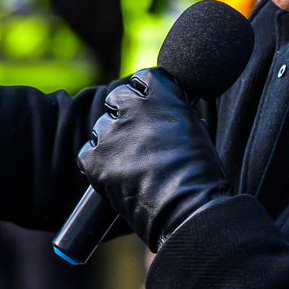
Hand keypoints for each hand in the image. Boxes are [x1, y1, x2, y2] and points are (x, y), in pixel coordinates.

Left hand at [78, 68, 228, 252]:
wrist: (188, 209)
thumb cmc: (201, 173)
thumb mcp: (195, 126)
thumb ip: (173, 110)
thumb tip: (163, 110)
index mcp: (160, 94)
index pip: (143, 79)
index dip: (146, 94)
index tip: (150, 107)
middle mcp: (131, 107)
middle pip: (117, 98)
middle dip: (126, 113)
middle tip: (139, 137)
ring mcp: (110, 133)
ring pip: (102, 126)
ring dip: (112, 139)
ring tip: (132, 162)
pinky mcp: (95, 160)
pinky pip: (88, 153)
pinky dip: (98, 162)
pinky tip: (116, 174)